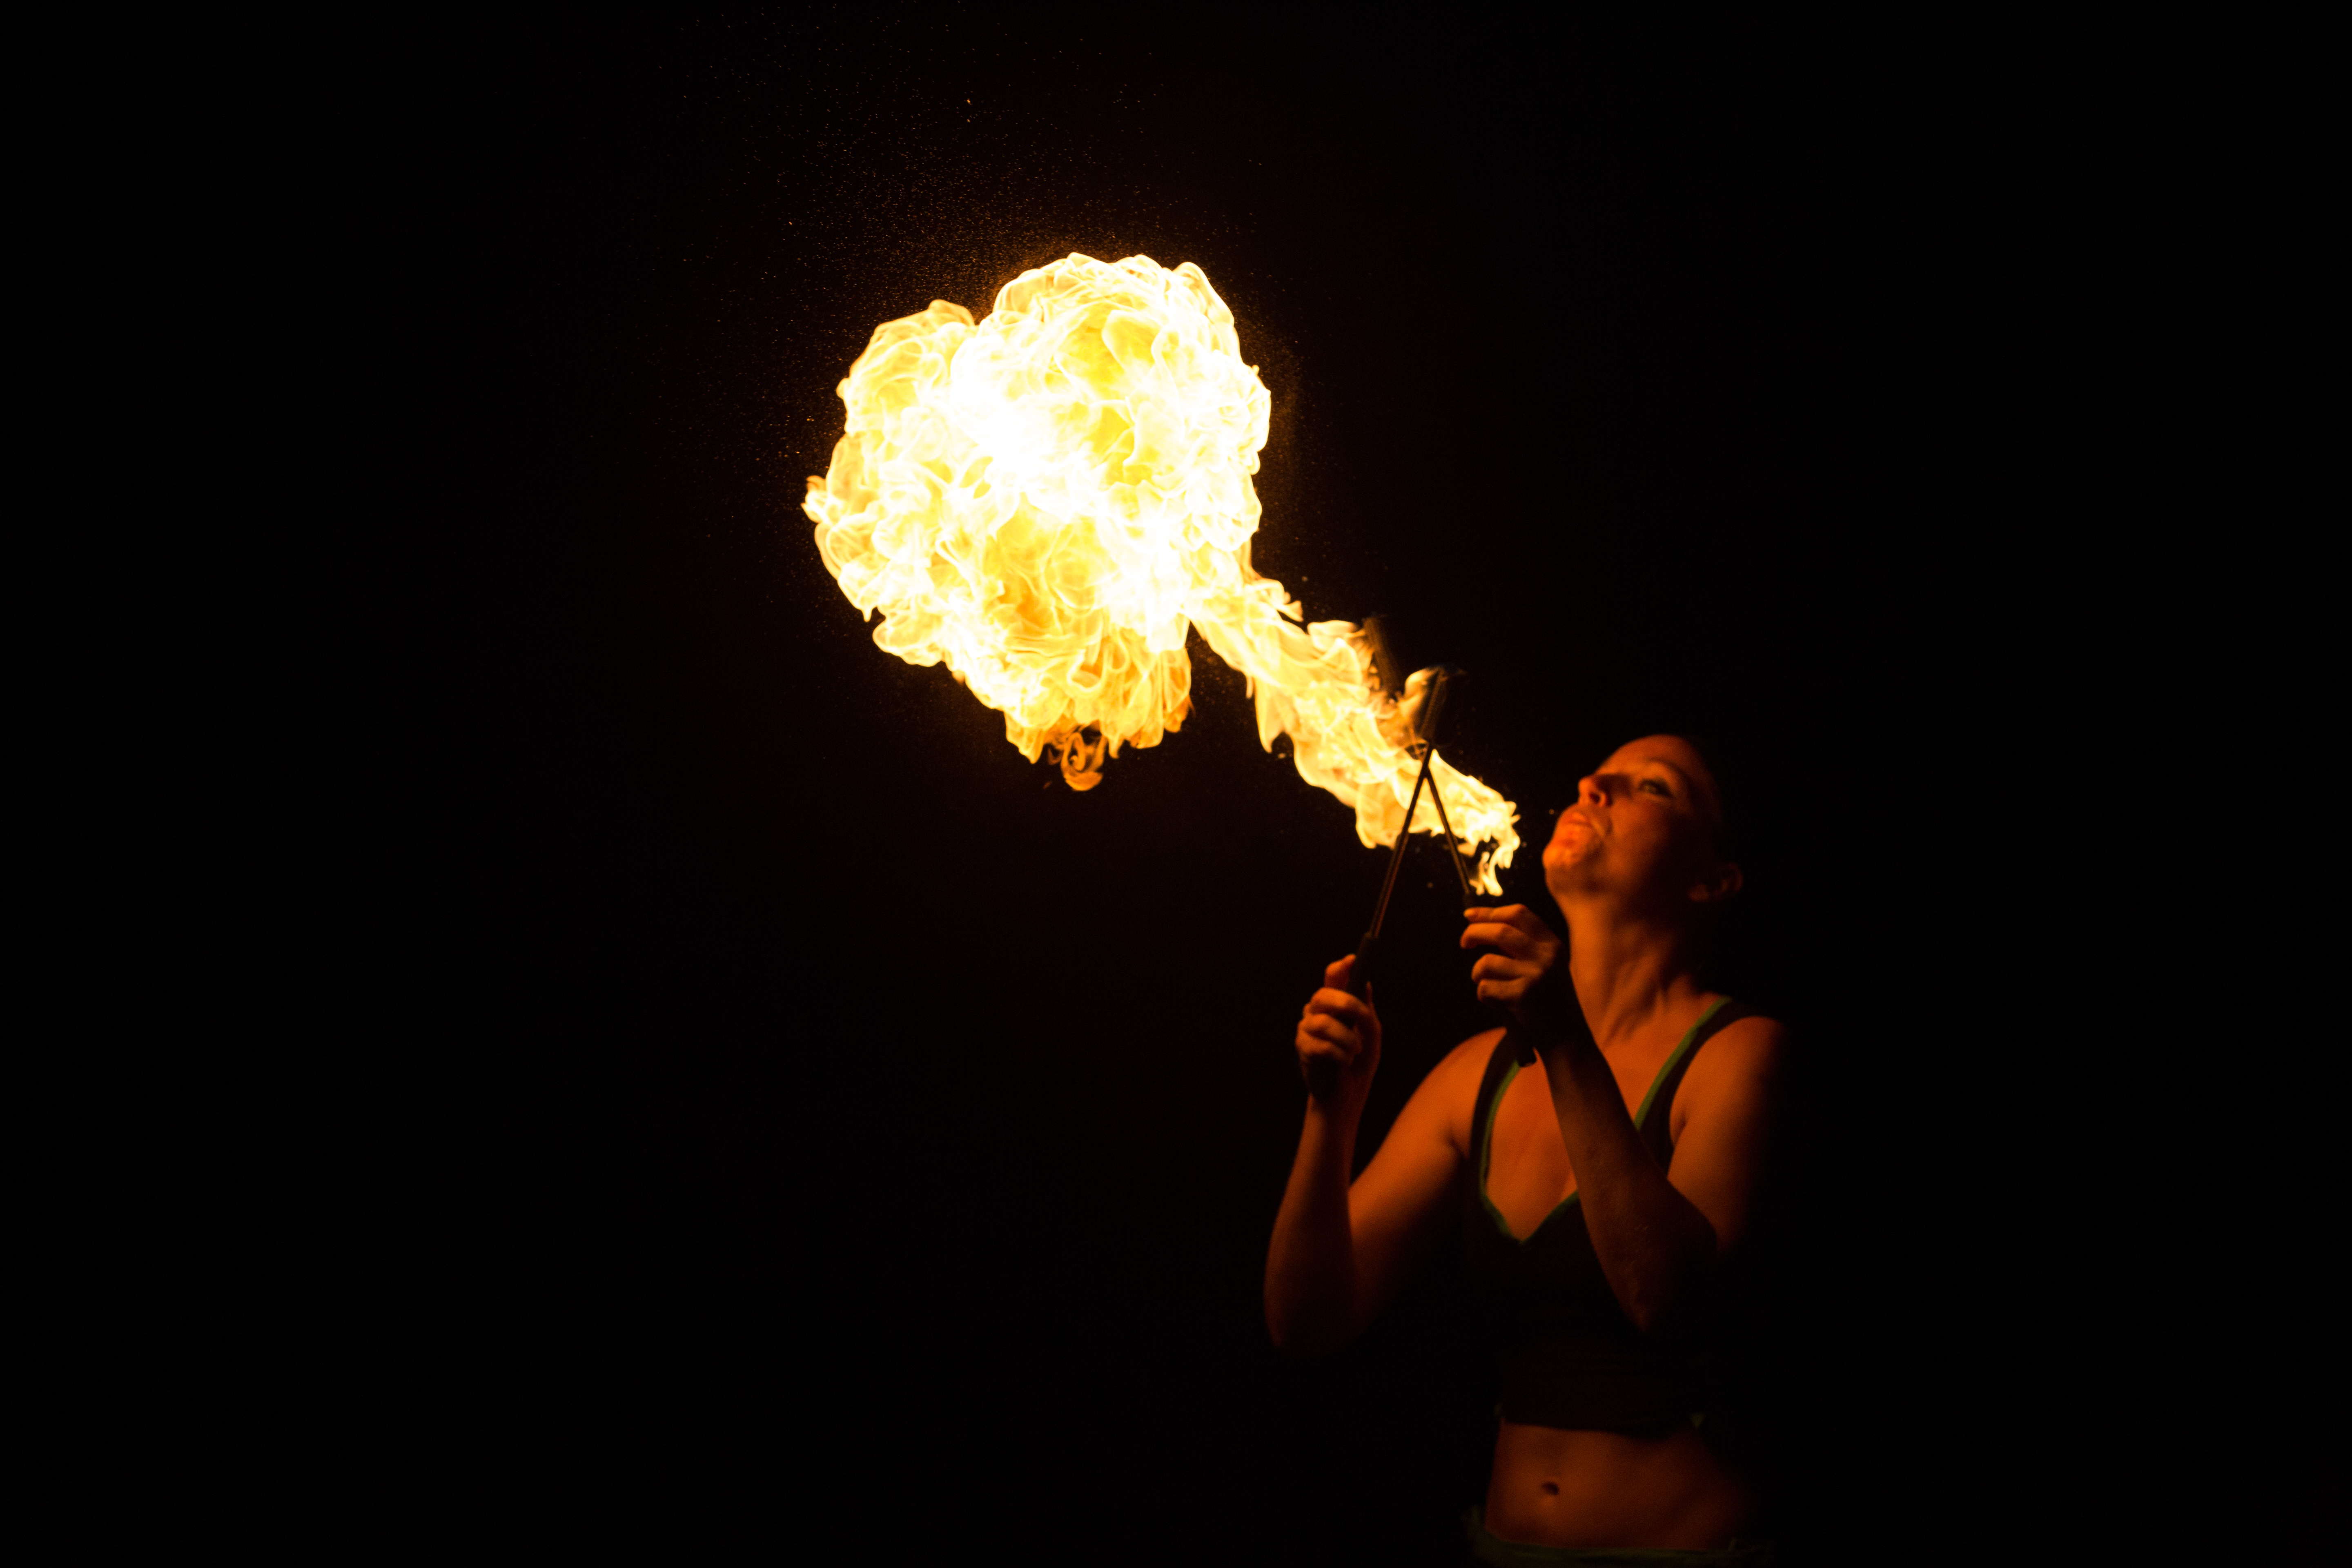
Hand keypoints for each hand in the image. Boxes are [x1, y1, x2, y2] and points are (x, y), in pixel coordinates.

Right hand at [1296, 955, 1381, 1107]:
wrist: (1349, 1093)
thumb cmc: (1360, 1061)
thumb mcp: (1371, 1032)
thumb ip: (1366, 1009)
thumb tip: (1365, 983)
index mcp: (1334, 1004)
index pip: (1331, 979)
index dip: (1340, 969)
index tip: (1352, 961)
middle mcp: (1316, 1012)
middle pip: (1322, 995)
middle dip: (1346, 1004)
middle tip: (1362, 1016)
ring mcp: (1306, 1030)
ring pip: (1323, 1022)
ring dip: (1346, 1038)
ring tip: (1354, 1051)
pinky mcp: (1303, 1049)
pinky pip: (1320, 1045)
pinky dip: (1339, 1054)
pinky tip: (1344, 1062)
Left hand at [1461, 905, 1577, 1040]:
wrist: (1567, 1039)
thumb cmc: (1548, 1001)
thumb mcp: (1545, 966)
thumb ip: (1521, 946)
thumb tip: (1483, 924)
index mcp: (1552, 944)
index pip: (1518, 914)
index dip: (1489, 912)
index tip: (1469, 915)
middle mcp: (1546, 956)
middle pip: (1499, 931)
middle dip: (1474, 933)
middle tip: (1464, 942)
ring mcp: (1536, 975)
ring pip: (1486, 963)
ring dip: (1478, 974)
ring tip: (1488, 985)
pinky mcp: (1522, 996)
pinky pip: (1485, 988)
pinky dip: (1484, 996)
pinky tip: (1498, 1004)